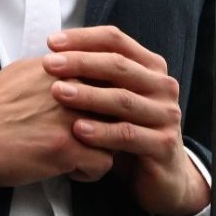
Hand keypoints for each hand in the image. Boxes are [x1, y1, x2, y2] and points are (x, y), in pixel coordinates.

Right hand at [0, 54, 114, 187]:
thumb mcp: (25, 71)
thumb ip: (55, 71)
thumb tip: (69, 73)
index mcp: (64, 67)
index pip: (110, 76)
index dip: (109, 95)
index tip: (103, 108)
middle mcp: (73, 89)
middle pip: (117, 104)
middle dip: (112, 120)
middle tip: (100, 134)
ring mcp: (70, 119)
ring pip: (115, 134)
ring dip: (104, 147)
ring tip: (86, 153)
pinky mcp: (65, 149)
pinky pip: (102, 163)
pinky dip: (91, 171)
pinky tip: (73, 170)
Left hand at [44, 26, 208, 215]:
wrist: (160, 176)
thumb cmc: (126, 130)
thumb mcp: (114, 96)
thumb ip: (96, 76)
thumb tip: (53, 51)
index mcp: (151, 66)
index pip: (116, 40)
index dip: (83, 39)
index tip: (51, 43)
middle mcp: (163, 85)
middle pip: (119, 65)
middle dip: (81, 62)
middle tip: (49, 64)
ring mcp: (166, 114)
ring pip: (122, 99)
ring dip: (87, 95)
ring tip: (57, 93)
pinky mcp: (164, 144)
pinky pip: (128, 134)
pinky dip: (102, 131)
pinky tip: (78, 130)